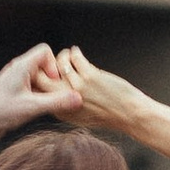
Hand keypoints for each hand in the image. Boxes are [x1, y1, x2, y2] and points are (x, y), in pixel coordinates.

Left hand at [0, 42, 67, 141]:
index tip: (54, 82)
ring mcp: (17, 79)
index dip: (54, 65)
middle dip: (53, 78)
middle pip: (44, 63)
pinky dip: (40, 94)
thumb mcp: (32, 108)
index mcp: (22, 66)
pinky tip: (40, 108)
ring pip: (40, 76)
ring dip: (47, 87)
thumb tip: (79, 98)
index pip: (45, 50)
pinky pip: (34, 86)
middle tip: (54, 94)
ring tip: (47, 103)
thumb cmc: (0, 112)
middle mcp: (19, 69)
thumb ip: (56, 102)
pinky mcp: (16, 90)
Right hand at [49, 48, 169, 160]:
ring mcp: (78, 87)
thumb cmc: (108, 115)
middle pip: (41, 77)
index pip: (39, 92)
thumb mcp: (80, 117)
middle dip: (45, 66)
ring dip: (62, 55)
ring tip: (68, 54)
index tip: (46, 72)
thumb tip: (55, 88)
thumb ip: (64, 106)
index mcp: (61, 111)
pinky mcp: (90, 77)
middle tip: (53, 61)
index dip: (40, 78)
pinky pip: (75, 57)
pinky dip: (74, 51)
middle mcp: (66, 99)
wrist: (130, 115)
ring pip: (59, 63)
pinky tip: (76, 51)